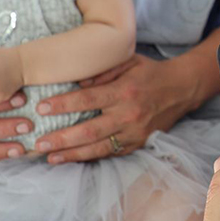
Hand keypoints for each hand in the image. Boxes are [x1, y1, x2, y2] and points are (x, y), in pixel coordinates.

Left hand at [31, 53, 203, 164]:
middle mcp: (129, 115)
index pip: (88, 99)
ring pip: (98, 148)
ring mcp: (134, 133)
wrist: (182, 89)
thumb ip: (102, 71)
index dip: (63, 104)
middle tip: (38, 143)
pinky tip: (71, 158)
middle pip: (89, 130)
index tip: (42, 108)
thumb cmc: (150, 72)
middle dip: (61, 138)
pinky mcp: (138, 144)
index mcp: (124, 91)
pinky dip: (89, 157)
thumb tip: (76, 82)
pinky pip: (110, 153)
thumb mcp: (128, 61)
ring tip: (49, 157)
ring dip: (71, 154)